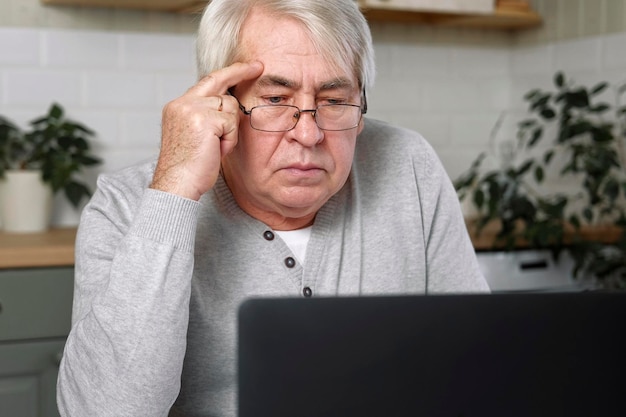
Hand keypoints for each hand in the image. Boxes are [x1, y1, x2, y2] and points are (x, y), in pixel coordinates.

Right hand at [150, 61, 263, 200]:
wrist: (176, 185)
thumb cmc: (188, 169)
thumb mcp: (195, 136)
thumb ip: (207, 117)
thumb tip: (228, 105)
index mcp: (178, 107)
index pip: (206, 82)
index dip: (227, 74)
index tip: (244, 67)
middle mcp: (183, 103)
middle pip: (219, 81)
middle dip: (241, 71)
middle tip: (258, 66)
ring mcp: (192, 109)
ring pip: (230, 106)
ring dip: (230, 129)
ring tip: (215, 148)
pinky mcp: (204, 119)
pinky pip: (232, 122)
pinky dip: (229, 139)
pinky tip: (216, 151)